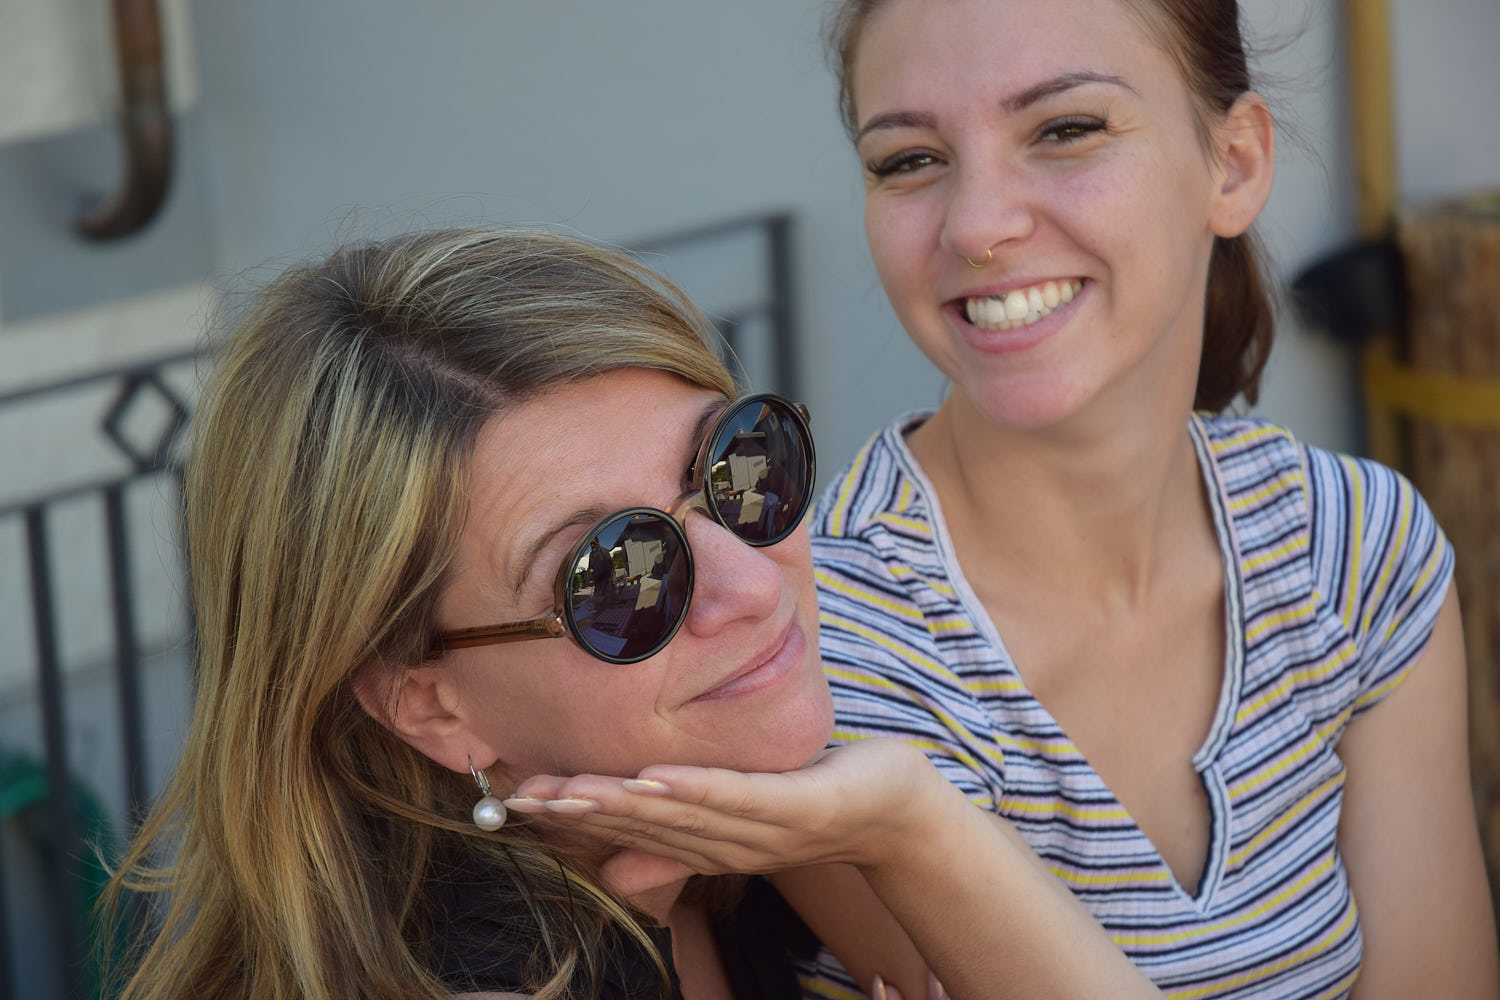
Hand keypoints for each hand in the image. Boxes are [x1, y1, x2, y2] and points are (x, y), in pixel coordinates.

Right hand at [504, 738, 956, 875]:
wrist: (895, 809)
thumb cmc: (810, 803)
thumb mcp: (736, 816)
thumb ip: (675, 841)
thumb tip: (608, 867)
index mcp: (706, 841)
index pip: (628, 827)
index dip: (572, 816)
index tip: (513, 803)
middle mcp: (726, 842)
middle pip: (643, 823)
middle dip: (581, 809)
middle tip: (521, 797)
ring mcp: (762, 827)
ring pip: (681, 812)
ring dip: (623, 802)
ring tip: (572, 788)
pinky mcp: (798, 805)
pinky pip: (739, 795)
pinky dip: (696, 787)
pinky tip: (655, 777)